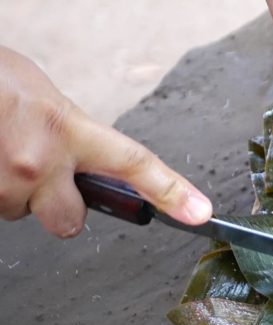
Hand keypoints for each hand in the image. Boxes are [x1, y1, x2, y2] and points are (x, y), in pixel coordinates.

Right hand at [0, 46, 211, 237]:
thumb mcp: (48, 102)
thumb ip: (73, 134)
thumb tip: (87, 160)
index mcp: (70, 130)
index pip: (134, 164)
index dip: (171, 191)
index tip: (200, 213)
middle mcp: (43, 162)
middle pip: (70, 222)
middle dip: (60, 207)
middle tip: (42, 178)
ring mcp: (8, 182)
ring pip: (22, 213)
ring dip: (15, 192)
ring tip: (1, 153)